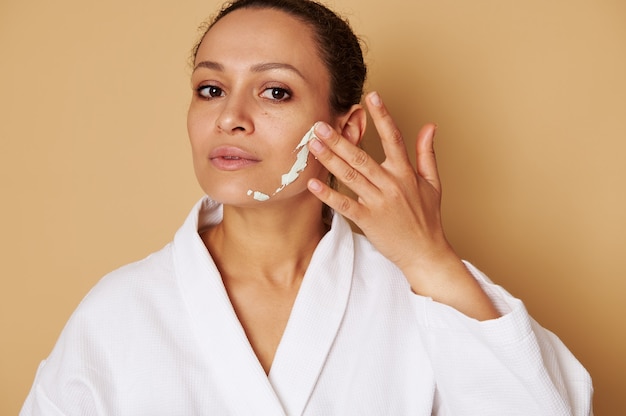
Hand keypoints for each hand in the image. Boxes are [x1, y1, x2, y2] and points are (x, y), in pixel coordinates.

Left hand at [307, 91, 498, 319]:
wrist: (425, 252)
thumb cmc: (427, 218)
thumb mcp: (432, 183)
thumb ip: (427, 153)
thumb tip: (429, 126)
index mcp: (405, 173)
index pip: (393, 138)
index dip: (382, 116)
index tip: (370, 97)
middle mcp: (391, 184)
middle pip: (361, 156)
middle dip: (339, 139)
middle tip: (320, 124)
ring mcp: (379, 202)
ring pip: (350, 176)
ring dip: (330, 159)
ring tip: (312, 145)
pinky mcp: (369, 220)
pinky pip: (345, 204)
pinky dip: (329, 195)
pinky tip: (314, 183)